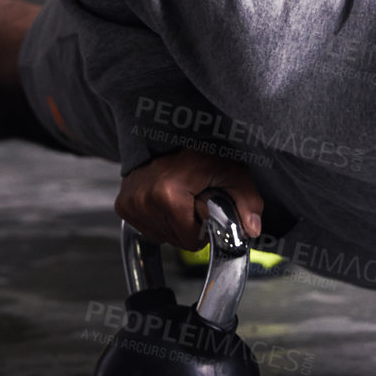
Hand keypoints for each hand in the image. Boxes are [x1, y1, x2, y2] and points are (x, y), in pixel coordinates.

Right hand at [114, 148, 264, 249]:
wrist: (172, 136)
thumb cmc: (204, 153)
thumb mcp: (233, 173)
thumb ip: (247, 201)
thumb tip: (252, 229)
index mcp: (168, 194)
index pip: (190, 240)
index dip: (204, 229)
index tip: (207, 208)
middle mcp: (144, 198)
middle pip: (175, 240)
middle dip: (189, 226)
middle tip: (195, 201)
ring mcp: (130, 202)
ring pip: (161, 236)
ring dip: (174, 224)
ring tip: (181, 198)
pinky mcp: (123, 205)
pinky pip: (146, 229)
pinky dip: (158, 220)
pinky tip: (165, 201)